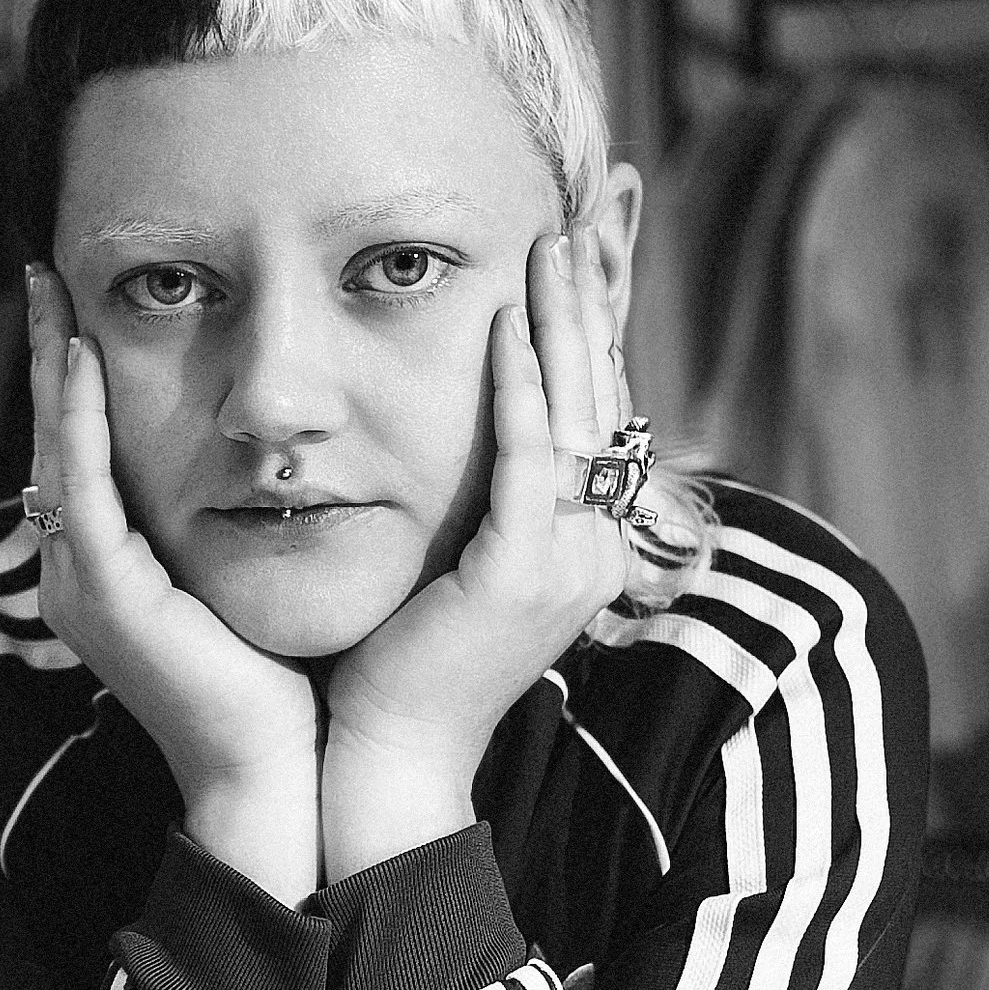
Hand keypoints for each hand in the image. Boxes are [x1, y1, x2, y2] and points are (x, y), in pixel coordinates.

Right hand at [25, 267, 320, 901]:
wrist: (277, 777)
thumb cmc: (282, 687)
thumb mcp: (249, 583)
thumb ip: (240, 523)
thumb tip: (277, 460)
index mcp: (107, 572)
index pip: (80, 452)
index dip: (76, 377)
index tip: (83, 304)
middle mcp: (77, 573)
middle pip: (53, 438)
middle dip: (50, 352)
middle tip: (46, 271)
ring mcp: (81, 586)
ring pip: (55, 452)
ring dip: (55, 368)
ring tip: (55, 294)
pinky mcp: (105, 597)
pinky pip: (81, 490)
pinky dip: (80, 423)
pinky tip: (87, 364)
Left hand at [320, 227, 631, 879]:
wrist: (387, 760)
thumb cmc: (398, 667)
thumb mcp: (454, 569)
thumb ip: (476, 505)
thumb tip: (463, 442)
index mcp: (583, 547)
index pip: (595, 419)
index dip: (588, 339)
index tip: (574, 264)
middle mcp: (594, 550)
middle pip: (601, 403)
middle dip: (588, 310)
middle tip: (571, 229)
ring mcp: (568, 564)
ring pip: (575, 417)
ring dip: (561, 326)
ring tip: (547, 249)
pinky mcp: (521, 574)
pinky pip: (526, 461)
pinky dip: (517, 389)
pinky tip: (506, 327)